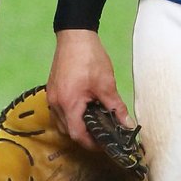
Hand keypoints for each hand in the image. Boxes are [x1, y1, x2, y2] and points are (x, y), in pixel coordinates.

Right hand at [46, 28, 133, 147]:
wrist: (75, 35)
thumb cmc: (89, 57)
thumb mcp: (106, 84)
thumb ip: (116, 108)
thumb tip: (127, 124)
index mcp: (69, 104)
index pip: (77, 135)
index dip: (91, 144)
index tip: (105, 145)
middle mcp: (56, 102)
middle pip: (67, 131)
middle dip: (83, 136)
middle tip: (101, 135)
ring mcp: (52, 95)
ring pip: (61, 121)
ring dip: (76, 125)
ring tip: (93, 121)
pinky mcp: (52, 88)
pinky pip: (59, 109)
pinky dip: (70, 114)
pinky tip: (83, 107)